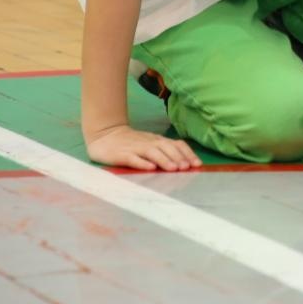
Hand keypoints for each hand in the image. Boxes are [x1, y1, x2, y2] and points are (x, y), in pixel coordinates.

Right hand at [86, 124, 200, 171]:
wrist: (105, 135)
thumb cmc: (132, 143)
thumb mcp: (151, 144)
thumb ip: (165, 151)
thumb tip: (185, 163)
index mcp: (158, 141)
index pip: (176, 144)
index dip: (187, 153)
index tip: (197, 164)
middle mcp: (149, 143)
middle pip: (167, 148)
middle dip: (179, 157)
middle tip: (187, 168)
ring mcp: (135, 148)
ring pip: (152, 152)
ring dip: (164, 160)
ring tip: (174, 169)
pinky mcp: (121, 155)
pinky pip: (133, 158)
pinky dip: (142, 163)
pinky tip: (150, 168)